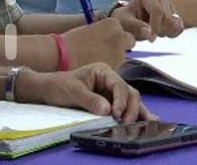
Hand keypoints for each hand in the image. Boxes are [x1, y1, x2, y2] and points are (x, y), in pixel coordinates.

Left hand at [17, 63, 156, 122]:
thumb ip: (90, 100)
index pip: (119, 85)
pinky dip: (135, 114)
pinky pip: (125, 108)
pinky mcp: (109, 102)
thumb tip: (107, 110)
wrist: (48, 90)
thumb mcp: (73, 92)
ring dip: (138, 112)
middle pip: (129, 93)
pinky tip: (147, 121)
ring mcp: (111, 91)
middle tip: (126, 124)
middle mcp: (110, 80)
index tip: (116, 115)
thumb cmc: (59, 86)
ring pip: (130, 101)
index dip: (121, 101)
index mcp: (103, 71)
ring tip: (148, 124)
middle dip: (131, 108)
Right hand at [62, 18, 134, 70]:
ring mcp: (119, 53)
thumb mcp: (92, 28)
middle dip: (121, 45)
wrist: (62, 56)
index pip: (124, 29)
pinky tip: (97, 66)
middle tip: (106, 49)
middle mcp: (120, 37)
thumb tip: (112, 37)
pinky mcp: (116, 68)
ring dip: (115, 57)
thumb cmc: (73, 41)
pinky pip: (117, 67)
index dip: (116, 35)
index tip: (107, 39)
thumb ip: (106, 32)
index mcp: (114, 24)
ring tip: (97, 58)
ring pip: (123, 55)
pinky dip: (110, 66)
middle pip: (129, 41)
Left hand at [111, 0, 183, 41]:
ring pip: (175, 24)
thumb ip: (136, 26)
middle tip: (148, 34)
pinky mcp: (175, 14)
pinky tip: (160, 33)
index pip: (157, 11)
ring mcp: (170, 4)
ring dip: (164, 32)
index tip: (150, 39)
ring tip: (152, 31)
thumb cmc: (126, 19)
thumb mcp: (125, 23)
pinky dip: (171, 34)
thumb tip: (148, 32)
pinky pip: (180, 28)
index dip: (155, 27)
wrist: (130, 21)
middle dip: (159, 30)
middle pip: (168, 18)